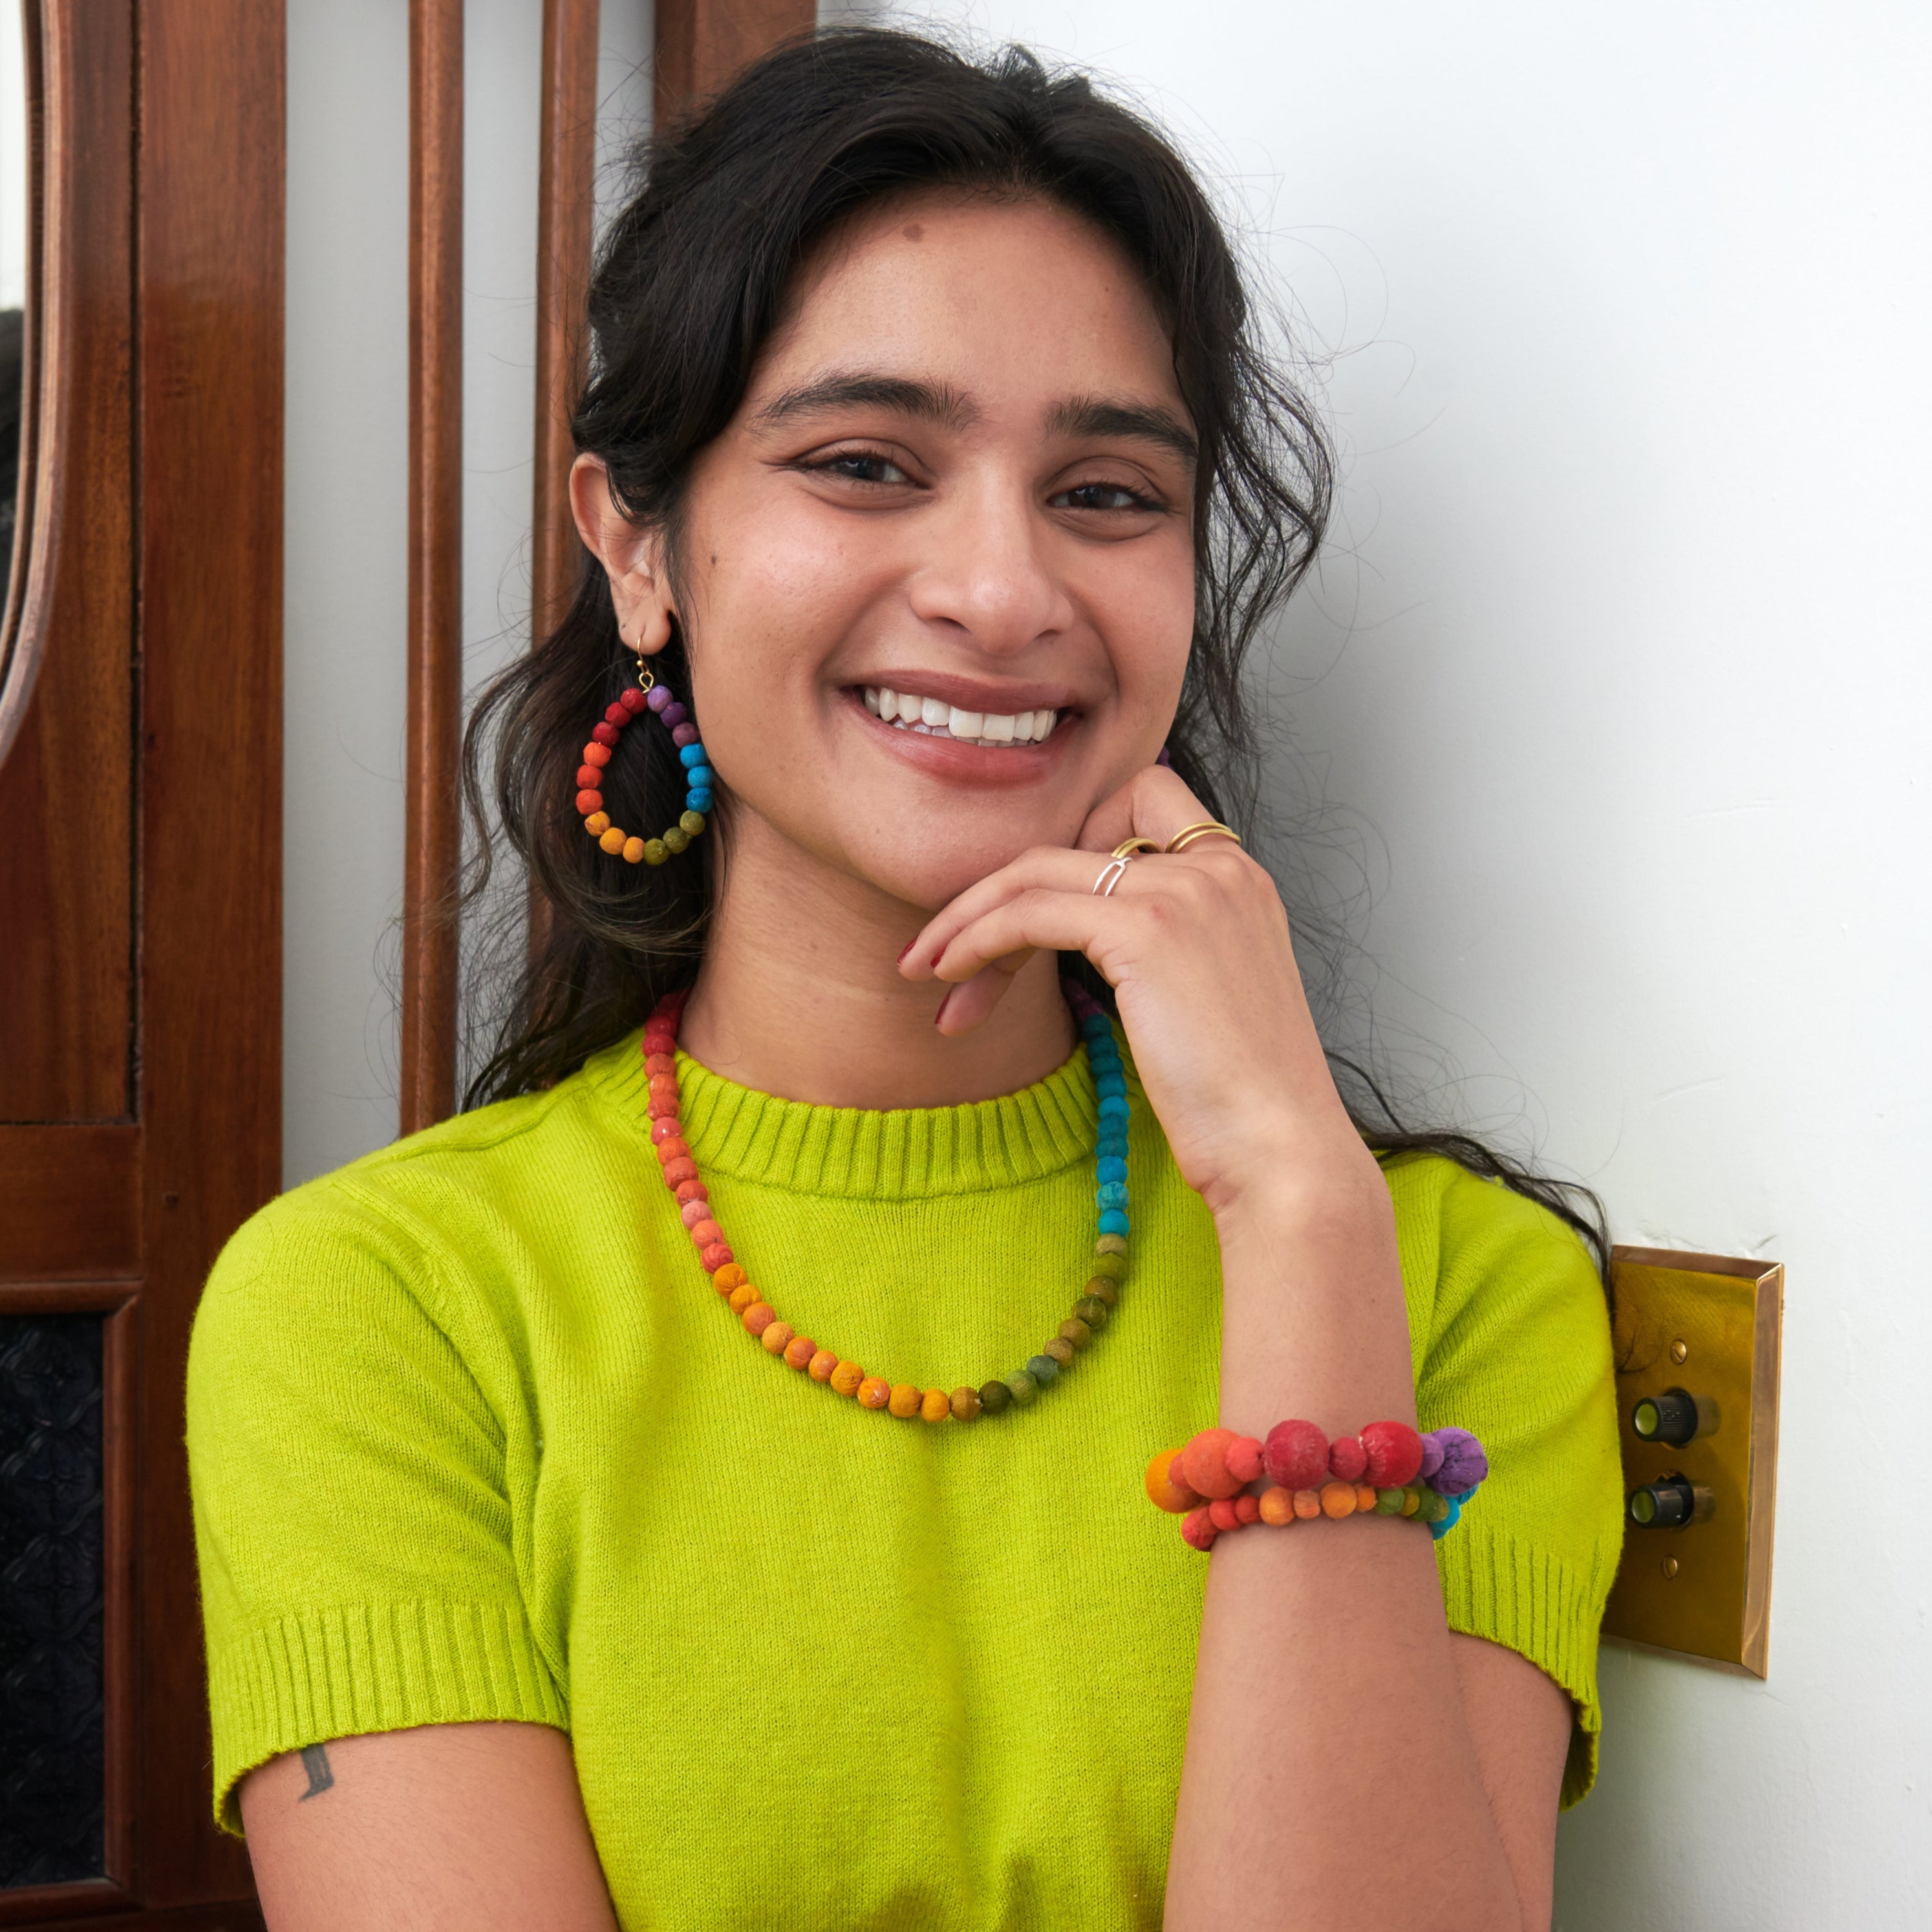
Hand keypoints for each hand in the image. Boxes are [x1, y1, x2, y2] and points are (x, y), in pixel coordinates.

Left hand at [899, 766, 1379, 1218]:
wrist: (1282, 1149)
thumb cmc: (1241, 1100)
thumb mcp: (1207, 997)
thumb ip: (1163, 950)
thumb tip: (1086, 942)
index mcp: (1237, 876)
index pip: (1140, 801)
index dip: (1072, 842)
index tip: (1028, 914)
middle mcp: (1217, 866)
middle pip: (1070, 839)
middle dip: (994, 891)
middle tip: (944, 948)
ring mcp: (1184, 890)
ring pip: (1035, 871)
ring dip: (965, 918)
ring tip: (925, 968)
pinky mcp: (1147, 929)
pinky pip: (1030, 912)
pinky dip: (978, 939)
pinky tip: (953, 979)